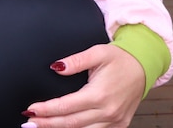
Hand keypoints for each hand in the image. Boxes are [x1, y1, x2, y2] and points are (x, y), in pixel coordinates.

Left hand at [22, 44, 144, 127]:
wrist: (143, 66)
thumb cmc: (120, 59)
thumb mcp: (97, 52)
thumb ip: (75, 61)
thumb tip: (56, 67)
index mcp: (99, 94)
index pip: (66, 107)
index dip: (46, 110)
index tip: (31, 110)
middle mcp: (107, 111)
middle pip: (71, 123)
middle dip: (48, 123)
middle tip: (29, 123)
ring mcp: (115, 120)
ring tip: (42, 127)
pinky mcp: (119, 124)